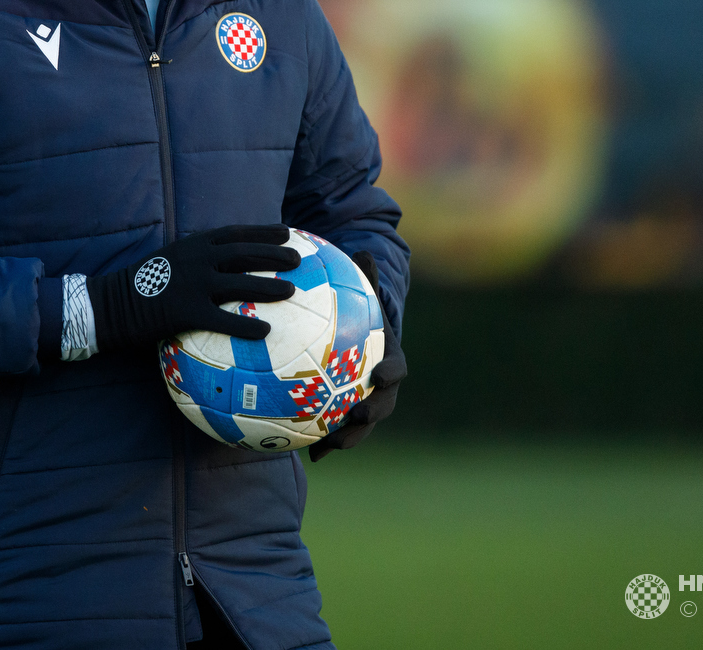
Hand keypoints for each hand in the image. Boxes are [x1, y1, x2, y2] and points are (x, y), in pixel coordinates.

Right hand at [87, 225, 300, 350]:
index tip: (287, 232)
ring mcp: (192, 283)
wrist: (110, 303)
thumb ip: (196, 260)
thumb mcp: (169, 261)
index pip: (235, 233)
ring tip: (291, 290)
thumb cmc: (141, 286)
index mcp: (193, 244)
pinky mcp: (185, 311)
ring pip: (240, 283)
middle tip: (297, 260)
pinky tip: (265, 331)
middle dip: (274, 254)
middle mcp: (196, 259)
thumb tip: (223, 267)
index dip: (263, 231)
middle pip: (244, 253)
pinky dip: (245, 326)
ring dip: (268, 286)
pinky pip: (223, 320)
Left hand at [310, 251, 405, 462]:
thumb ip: (365, 278)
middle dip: (373, 414)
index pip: (397, 368)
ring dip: (347, 438)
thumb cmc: (363, 318)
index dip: (390, 373)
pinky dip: (323, 444)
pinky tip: (306, 454)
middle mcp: (383, 389)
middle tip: (358, 416)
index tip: (379, 375)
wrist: (364, 345)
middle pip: (384, 406)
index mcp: (390, 360)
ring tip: (327, 446)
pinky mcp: (348, 419)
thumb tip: (363, 249)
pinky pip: (337, 433)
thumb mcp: (364, 297)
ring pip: (361, 428)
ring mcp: (367, 406)